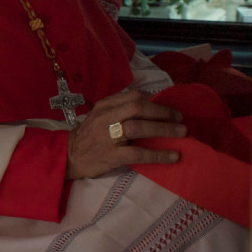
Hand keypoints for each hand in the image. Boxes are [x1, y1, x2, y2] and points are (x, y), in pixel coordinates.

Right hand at [67, 90, 186, 179]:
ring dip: (163, 129)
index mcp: (104, 105)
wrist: (70, 156)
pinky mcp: (111, 155)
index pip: (133, 96)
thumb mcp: (100, 116)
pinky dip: (158, 154)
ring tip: (182, 132)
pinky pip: (137, 153)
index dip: (155, 100)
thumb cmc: (90, 135)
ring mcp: (107, 137)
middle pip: (137, 108)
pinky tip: (173, 156)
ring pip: (138, 128)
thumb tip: (153, 107)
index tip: (169, 107)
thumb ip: (120, 109)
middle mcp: (105, 117)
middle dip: (162, 112)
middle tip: (180, 119)